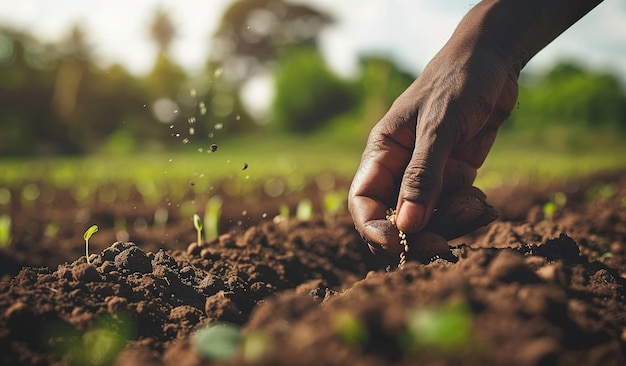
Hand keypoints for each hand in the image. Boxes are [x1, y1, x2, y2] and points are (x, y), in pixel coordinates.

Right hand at [349, 42, 517, 256]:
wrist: (492, 62)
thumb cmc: (457, 83)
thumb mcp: (439, 127)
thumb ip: (423, 176)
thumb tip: (408, 227)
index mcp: (381, 154)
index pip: (364, 203)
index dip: (376, 230)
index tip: (403, 246)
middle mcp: (399, 169)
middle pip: (397, 219)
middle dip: (421, 234)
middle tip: (447, 244)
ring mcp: (427, 176)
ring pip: (430, 220)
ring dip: (452, 222)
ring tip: (478, 204)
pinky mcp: (453, 178)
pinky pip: (455, 209)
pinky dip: (470, 212)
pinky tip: (485, 204)